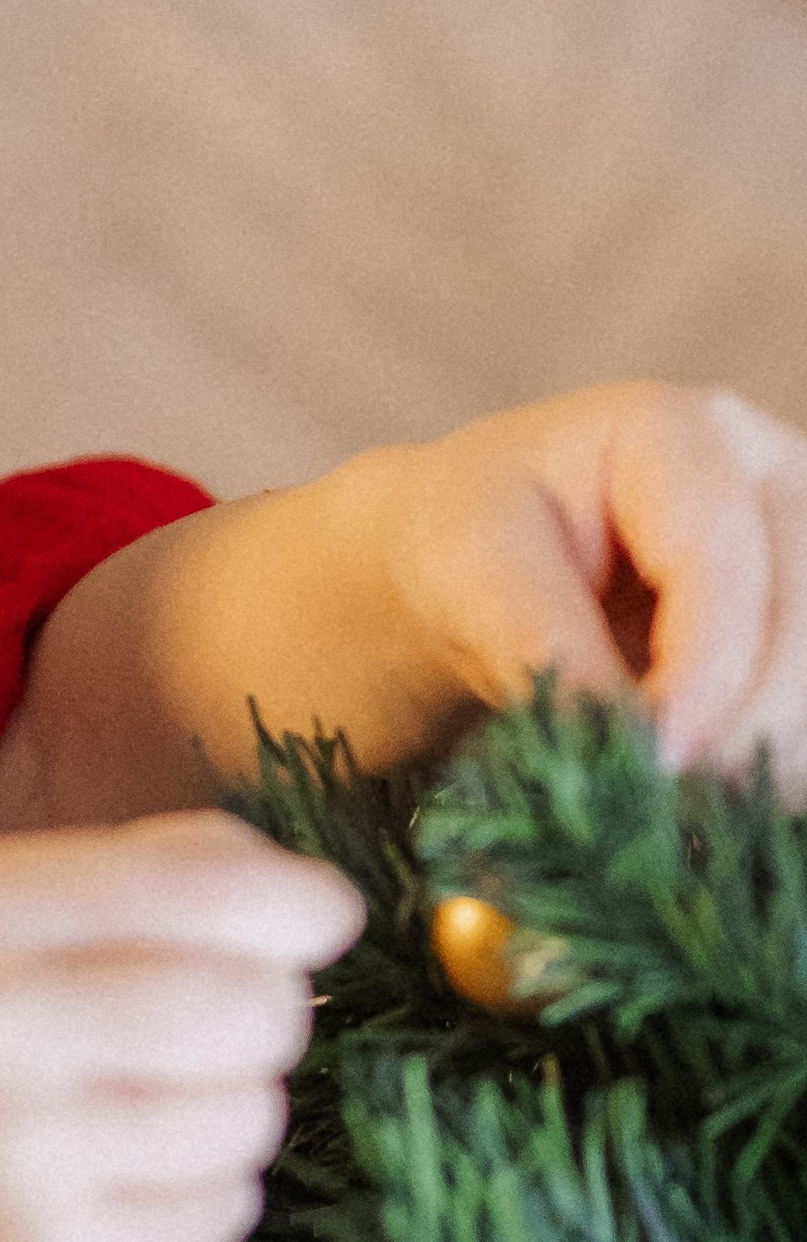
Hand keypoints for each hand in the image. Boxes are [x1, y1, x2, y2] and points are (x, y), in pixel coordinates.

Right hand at [0, 808, 360, 1241]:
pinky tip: (116, 1187)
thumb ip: (152, 868)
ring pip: (253, 1119)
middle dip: (265, 1018)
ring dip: (229, 1114)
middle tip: (206, 1034)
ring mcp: (19, 1163)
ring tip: (137, 1116)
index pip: (217, 893)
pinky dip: (201, 1197)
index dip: (305, 907)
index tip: (320, 924)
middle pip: (256, 1010)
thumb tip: (318, 902)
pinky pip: (226, 1214)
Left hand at [331, 381, 806, 787]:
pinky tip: (719, 801)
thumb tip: (629, 748)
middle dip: (750, 720)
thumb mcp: (472, 580)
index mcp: (680, 435)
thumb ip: (546, 650)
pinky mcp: (802, 625)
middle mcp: (771, 477)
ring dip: (776, 750)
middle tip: (667, 797)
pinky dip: (781, 761)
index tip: (657, 759)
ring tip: (684, 805)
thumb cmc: (469, 549)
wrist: (479, 570)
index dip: (706, 668)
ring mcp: (804, 550)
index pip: (724, 555)